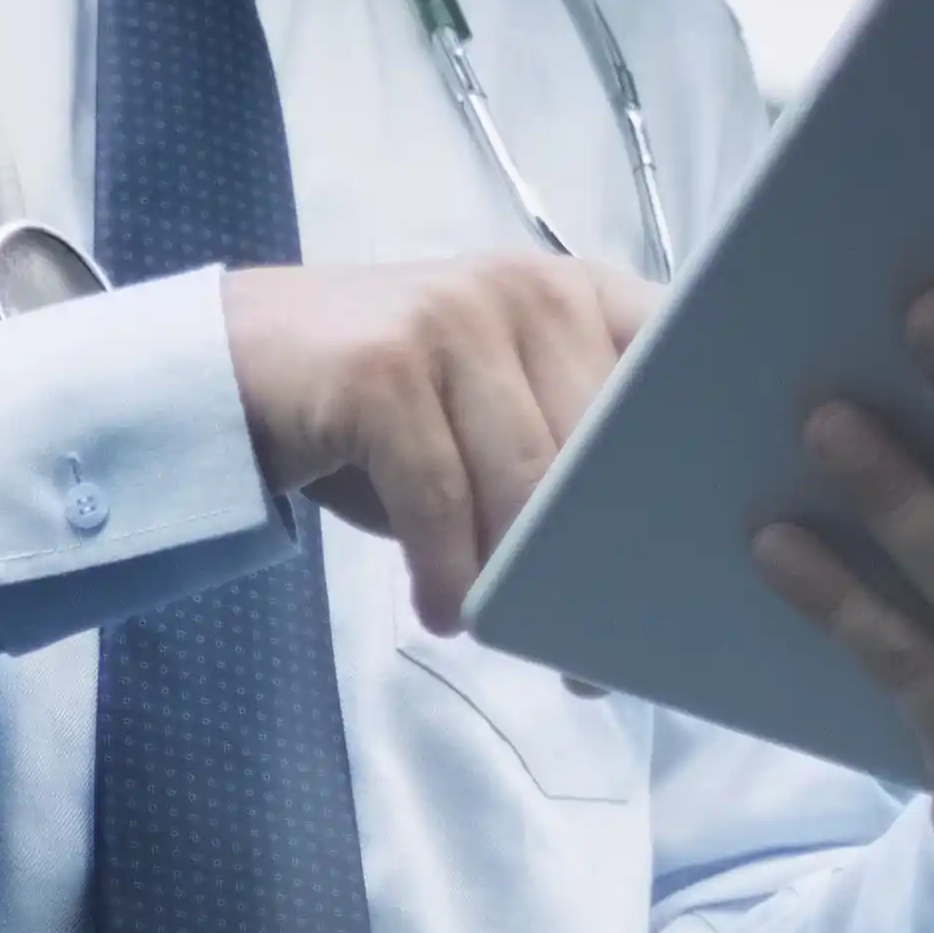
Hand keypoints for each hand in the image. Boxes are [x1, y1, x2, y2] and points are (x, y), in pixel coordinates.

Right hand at [221, 251, 660, 637]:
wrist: (236, 362)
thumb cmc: (384, 414)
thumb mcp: (492, 412)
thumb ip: (568, 454)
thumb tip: (639, 587)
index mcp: (578, 293)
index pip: (677, 365)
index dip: (696, 455)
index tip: (698, 544)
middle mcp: (527, 289)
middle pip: (602, 449)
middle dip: (596, 556)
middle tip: (588, 643)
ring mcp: (452, 318)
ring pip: (526, 481)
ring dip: (516, 578)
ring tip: (499, 625)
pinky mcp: (381, 367)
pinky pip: (440, 497)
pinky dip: (445, 571)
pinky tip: (441, 608)